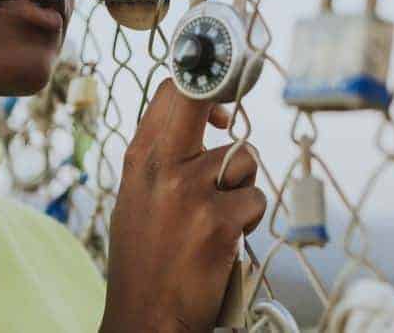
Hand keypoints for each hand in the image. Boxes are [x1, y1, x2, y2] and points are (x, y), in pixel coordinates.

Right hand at [99, 79, 266, 332]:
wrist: (145, 315)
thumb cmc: (146, 256)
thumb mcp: (138, 194)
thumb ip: (166, 154)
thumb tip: (209, 116)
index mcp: (140, 158)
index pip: (171, 92)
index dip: (202, 84)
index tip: (219, 104)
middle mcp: (162, 167)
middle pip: (200, 100)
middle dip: (220, 99)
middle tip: (228, 118)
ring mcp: (191, 193)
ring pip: (244, 159)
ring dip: (240, 187)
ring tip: (214, 218)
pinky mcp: (220, 222)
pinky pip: (254, 200)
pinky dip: (247, 221)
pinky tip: (222, 241)